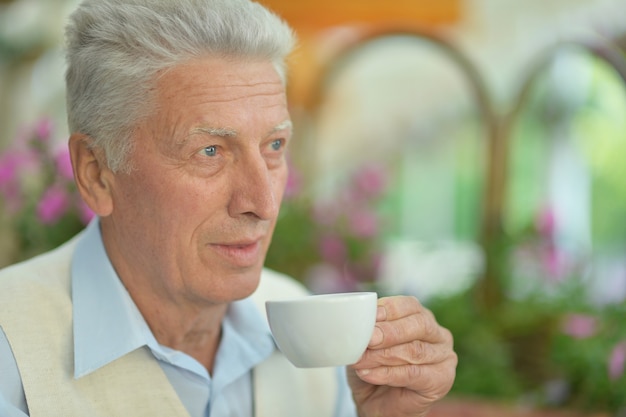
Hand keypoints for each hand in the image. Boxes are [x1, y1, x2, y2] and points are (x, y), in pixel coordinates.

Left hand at [348, 296, 456, 416]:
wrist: (377, 403)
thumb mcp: (366, 345)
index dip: (390, 309)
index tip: (370, 316)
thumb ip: (367, 331)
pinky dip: (388, 374)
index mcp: (420, 316)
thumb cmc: (373, 367)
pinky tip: (370, 375)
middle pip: (418, 325)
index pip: (410, 305)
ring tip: (361, 361)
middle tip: (368, 340)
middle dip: (390, 332)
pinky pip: (414, 374)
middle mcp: (437, 333)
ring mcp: (444, 356)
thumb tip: (359, 322)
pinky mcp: (442, 379)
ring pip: (415, 350)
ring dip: (383, 355)